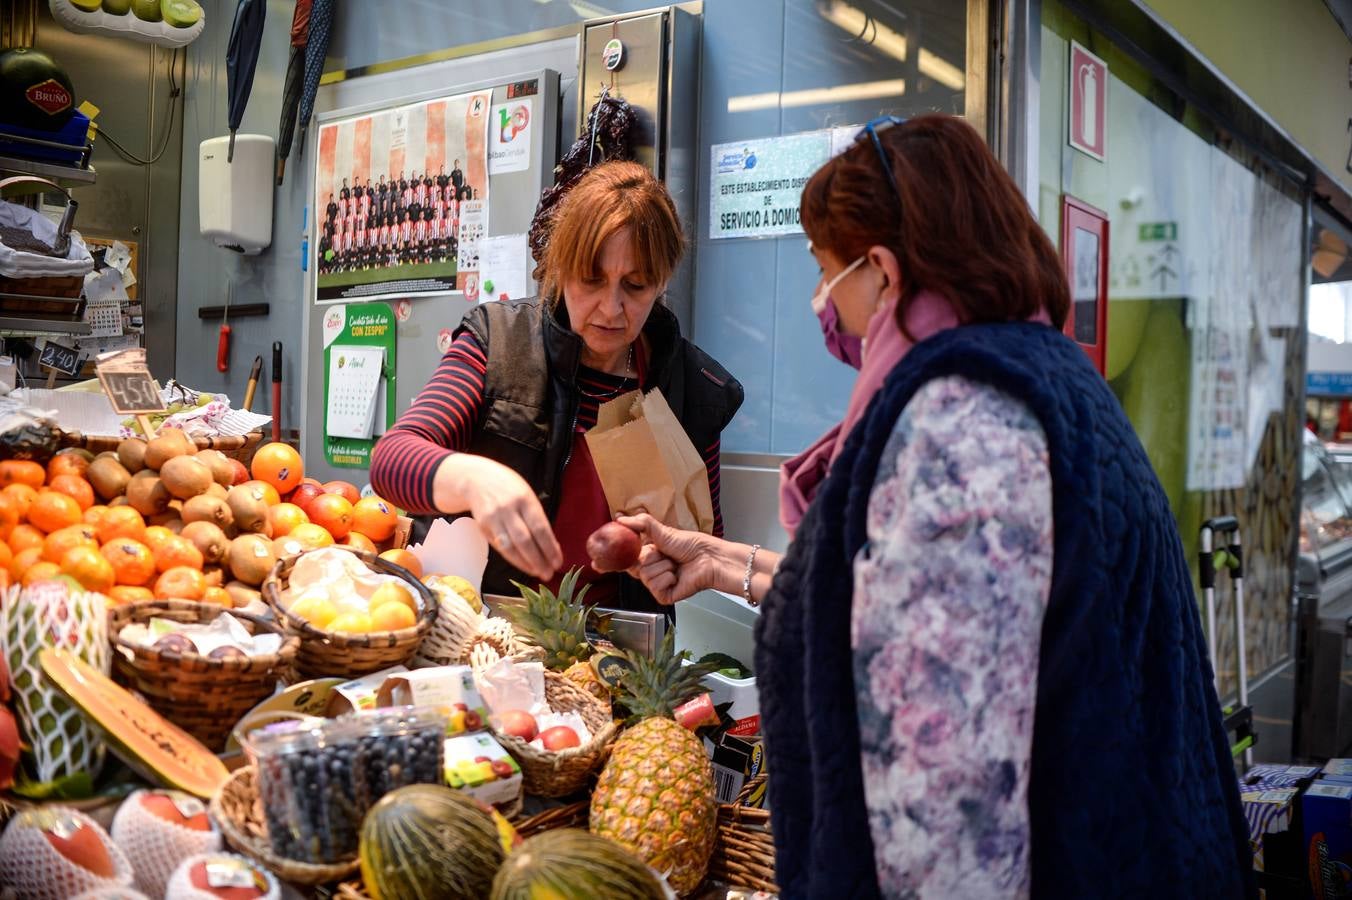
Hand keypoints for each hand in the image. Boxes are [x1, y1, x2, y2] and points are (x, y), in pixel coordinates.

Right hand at [458, 457, 561, 581]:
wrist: (476, 479)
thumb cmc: (508, 488)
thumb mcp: (526, 495)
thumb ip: (537, 518)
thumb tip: (552, 545)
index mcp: (524, 499)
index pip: (540, 528)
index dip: (549, 547)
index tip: (558, 562)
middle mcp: (508, 509)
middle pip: (525, 540)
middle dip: (538, 560)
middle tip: (549, 574)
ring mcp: (493, 518)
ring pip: (510, 547)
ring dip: (525, 563)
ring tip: (538, 573)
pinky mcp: (483, 526)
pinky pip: (499, 547)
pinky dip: (513, 559)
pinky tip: (523, 565)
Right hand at [617, 513, 731, 604]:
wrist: (709, 558)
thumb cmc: (691, 545)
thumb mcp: (663, 530)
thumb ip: (640, 524)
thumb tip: (620, 518)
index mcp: (647, 556)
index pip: (624, 561)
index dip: (609, 563)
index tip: (596, 564)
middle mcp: (650, 571)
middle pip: (634, 566)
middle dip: (650, 556)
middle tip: (665, 554)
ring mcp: (657, 585)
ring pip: (645, 575)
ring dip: (662, 566)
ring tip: (675, 564)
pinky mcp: (664, 596)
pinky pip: (655, 586)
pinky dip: (667, 577)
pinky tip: (677, 575)